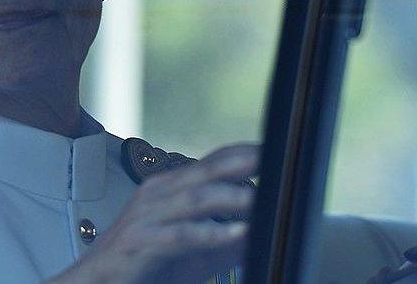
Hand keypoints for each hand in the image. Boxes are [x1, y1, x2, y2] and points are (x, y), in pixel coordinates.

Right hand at [48, 143, 257, 283]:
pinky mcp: (140, 242)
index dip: (244, 154)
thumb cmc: (143, 267)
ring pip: (196, 199)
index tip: (276, 150)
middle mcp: (158, 194)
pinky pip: (181, 235)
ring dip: (231, 198)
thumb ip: (225, 242)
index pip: (213, 161)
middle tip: (273, 159)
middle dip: (241, 163)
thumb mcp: (192, 252)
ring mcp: (147, 216)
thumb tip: (261, 235)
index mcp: (170, 188)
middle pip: (207, 171)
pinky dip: (211, 234)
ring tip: (259, 200)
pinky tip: (236, 234)